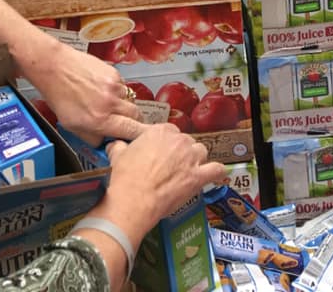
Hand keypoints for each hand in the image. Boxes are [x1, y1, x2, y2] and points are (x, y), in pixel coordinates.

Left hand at [32, 42, 142, 144]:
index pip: (131, 131)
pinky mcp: (115, 73)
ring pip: (130, 100)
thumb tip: (104, 142)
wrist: (56, 67)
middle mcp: (109, 103)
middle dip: (133, 121)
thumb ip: (91, 137)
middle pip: (137, 115)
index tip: (136, 137)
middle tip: (125, 122)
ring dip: (124, 105)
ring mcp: (114, 86)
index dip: (137, 135)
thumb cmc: (58, 94)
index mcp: (98, 119)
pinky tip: (104, 90)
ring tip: (108, 103)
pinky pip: (124, 87)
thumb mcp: (70, 125)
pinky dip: (117, 91)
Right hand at [100, 125, 224, 239]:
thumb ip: (120, 146)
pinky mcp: (198, 177)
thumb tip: (116, 145)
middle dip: (181, 152)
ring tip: (188, 171)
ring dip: (197, 160)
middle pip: (186, 142)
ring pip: (201, 152)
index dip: (166, 143)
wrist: (133, 201)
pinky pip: (215, 170)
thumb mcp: (117, 155)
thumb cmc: (125, 179)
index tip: (163, 152)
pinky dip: (217, 172)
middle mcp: (179, 140)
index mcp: (160, 131)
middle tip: (171, 166)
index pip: (170, 132)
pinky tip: (215, 174)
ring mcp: (190, 158)